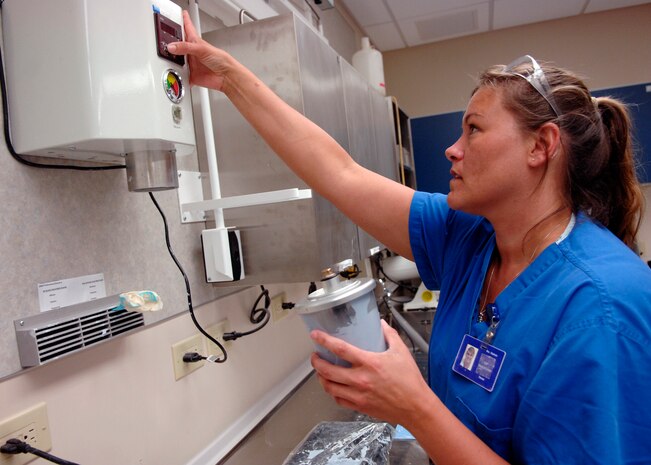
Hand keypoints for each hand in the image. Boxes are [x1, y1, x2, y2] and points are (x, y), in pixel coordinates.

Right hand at [166, 11, 233, 90]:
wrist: (225, 76)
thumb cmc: (220, 59)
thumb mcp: (202, 49)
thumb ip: (186, 47)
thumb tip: (172, 47)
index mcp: (195, 41)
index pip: (188, 27)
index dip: (184, 20)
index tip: (180, 14)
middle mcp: (191, 52)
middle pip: (177, 45)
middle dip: (170, 43)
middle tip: (163, 40)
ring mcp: (191, 64)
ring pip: (177, 61)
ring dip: (172, 61)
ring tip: (166, 59)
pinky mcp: (190, 75)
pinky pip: (180, 75)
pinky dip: (176, 76)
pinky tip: (174, 75)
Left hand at [310, 320, 431, 425]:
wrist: (416, 407)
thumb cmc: (410, 381)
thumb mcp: (401, 352)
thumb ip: (389, 335)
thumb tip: (381, 325)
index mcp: (369, 363)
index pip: (340, 349)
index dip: (324, 340)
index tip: (316, 335)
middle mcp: (360, 380)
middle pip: (328, 370)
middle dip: (317, 362)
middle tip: (315, 356)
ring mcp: (358, 395)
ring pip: (329, 387)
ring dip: (321, 377)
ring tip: (321, 371)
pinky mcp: (360, 407)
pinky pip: (338, 400)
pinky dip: (333, 392)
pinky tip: (334, 386)